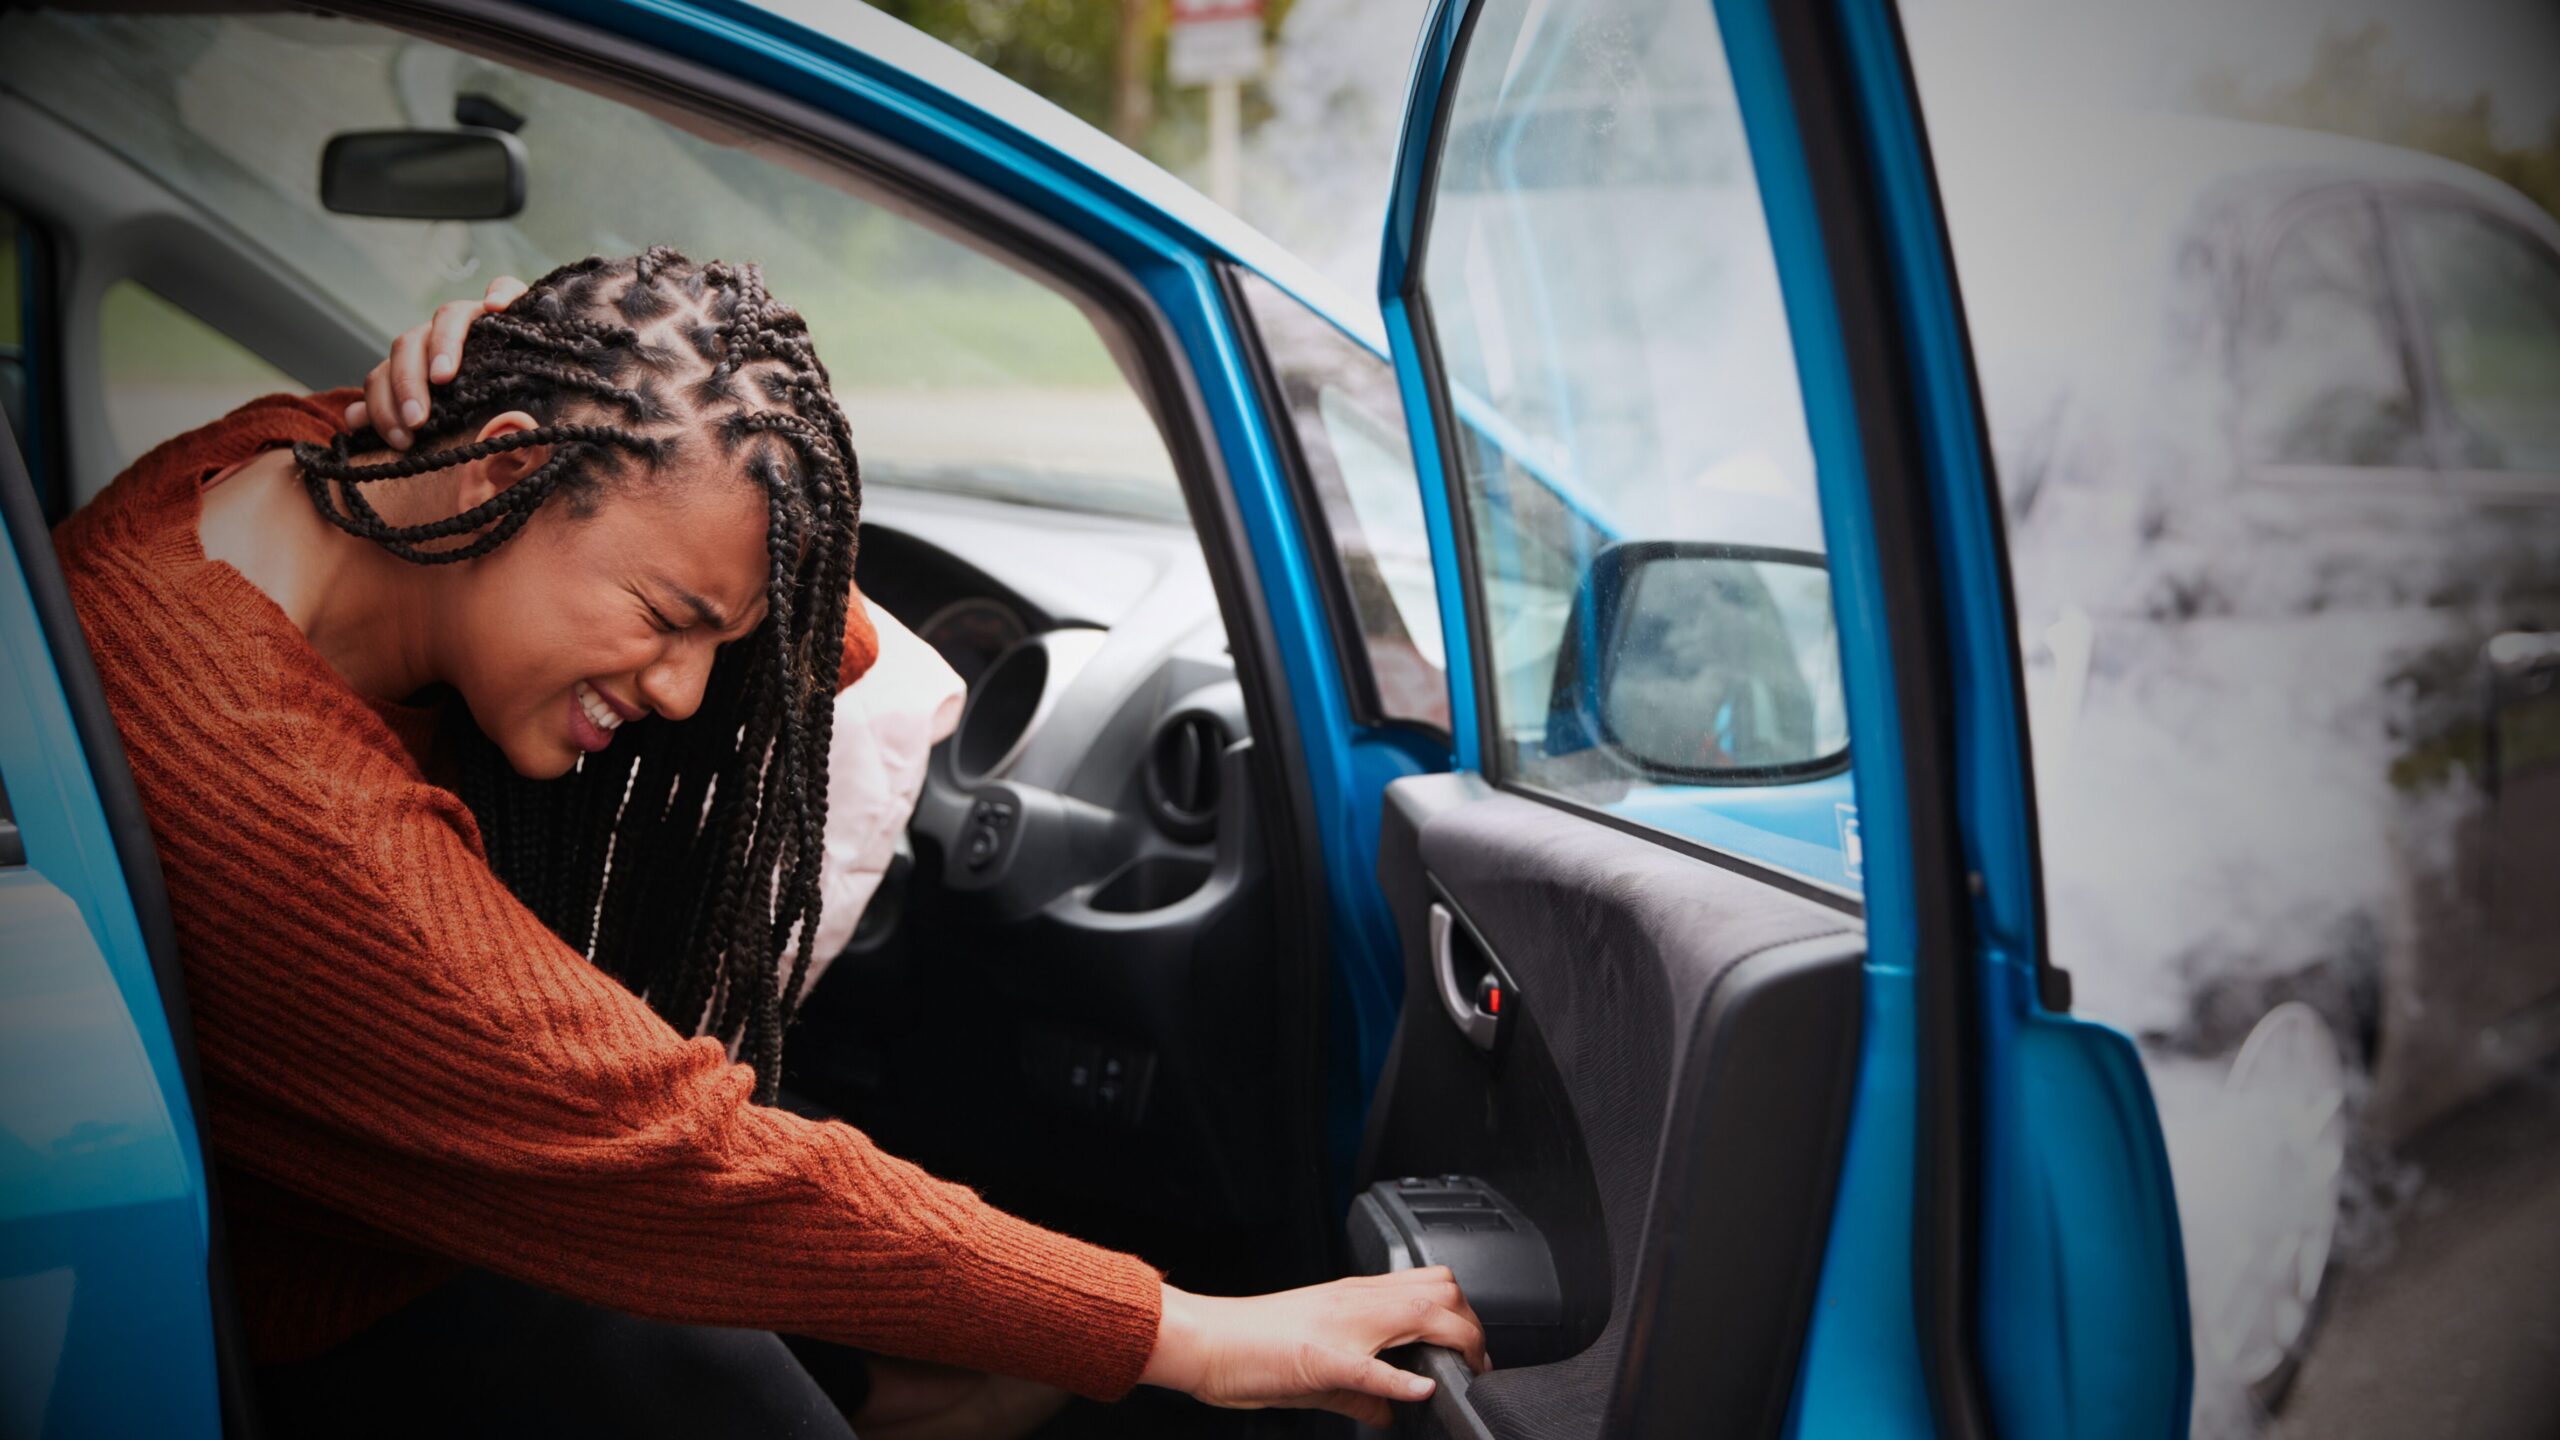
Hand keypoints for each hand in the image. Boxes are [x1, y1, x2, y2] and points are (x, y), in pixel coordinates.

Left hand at [345, 274, 527, 447]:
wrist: (534, 374)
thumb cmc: (481, 406)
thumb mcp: (436, 415)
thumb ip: (393, 411)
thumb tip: (352, 418)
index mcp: (415, 360)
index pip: (384, 374)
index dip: (384, 405)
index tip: (400, 438)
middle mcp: (439, 334)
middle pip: (409, 343)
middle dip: (407, 383)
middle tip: (416, 421)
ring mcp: (475, 317)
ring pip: (448, 316)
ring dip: (443, 346)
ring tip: (443, 377)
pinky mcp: (514, 307)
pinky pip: (506, 287)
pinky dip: (500, 292)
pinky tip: (496, 306)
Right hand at [1138, 1266, 1489, 1427]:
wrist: (1205, 1339)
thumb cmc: (1253, 1347)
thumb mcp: (1320, 1370)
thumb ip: (1364, 1393)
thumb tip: (1393, 1414)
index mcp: (1355, 1299)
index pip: (1432, 1286)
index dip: (1466, 1316)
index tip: (1475, 1353)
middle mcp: (1355, 1302)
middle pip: (1442, 1290)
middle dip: (1472, 1327)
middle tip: (1476, 1365)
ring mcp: (1340, 1325)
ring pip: (1418, 1309)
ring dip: (1454, 1339)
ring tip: (1462, 1372)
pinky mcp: (1320, 1358)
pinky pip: (1369, 1365)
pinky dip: (1399, 1380)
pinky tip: (1417, 1393)